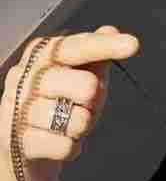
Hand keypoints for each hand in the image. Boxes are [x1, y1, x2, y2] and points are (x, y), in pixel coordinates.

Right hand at [0, 25, 140, 180]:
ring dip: (81, 127)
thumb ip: (94, 59)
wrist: (25, 149)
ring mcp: (18, 109)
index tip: (132, 44)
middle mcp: (24, 77)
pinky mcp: (19, 140)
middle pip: (83, 85)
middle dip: (93, 101)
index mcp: (40, 56)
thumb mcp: (79, 81)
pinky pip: (64, 146)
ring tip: (68, 126)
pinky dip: (71, 148)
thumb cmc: (55, 109)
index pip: (74, 47)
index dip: (103, 46)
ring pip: (76, 120)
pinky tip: (60, 143)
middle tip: (81, 106)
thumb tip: (111, 30)